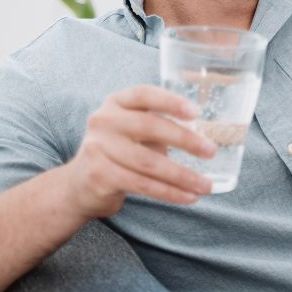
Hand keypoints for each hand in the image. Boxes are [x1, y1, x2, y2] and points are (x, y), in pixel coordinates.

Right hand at [63, 85, 216, 218]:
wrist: (79, 185)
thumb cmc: (120, 151)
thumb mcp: (134, 130)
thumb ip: (161, 125)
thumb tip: (207, 137)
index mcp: (116, 102)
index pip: (144, 94)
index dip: (170, 101)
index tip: (196, 112)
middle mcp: (104, 120)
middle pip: (150, 126)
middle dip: (185, 140)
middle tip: (211, 152)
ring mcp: (98, 148)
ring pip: (149, 162)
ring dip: (182, 175)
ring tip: (206, 185)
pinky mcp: (100, 175)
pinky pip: (142, 184)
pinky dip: (169, 192)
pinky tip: (188, 196)